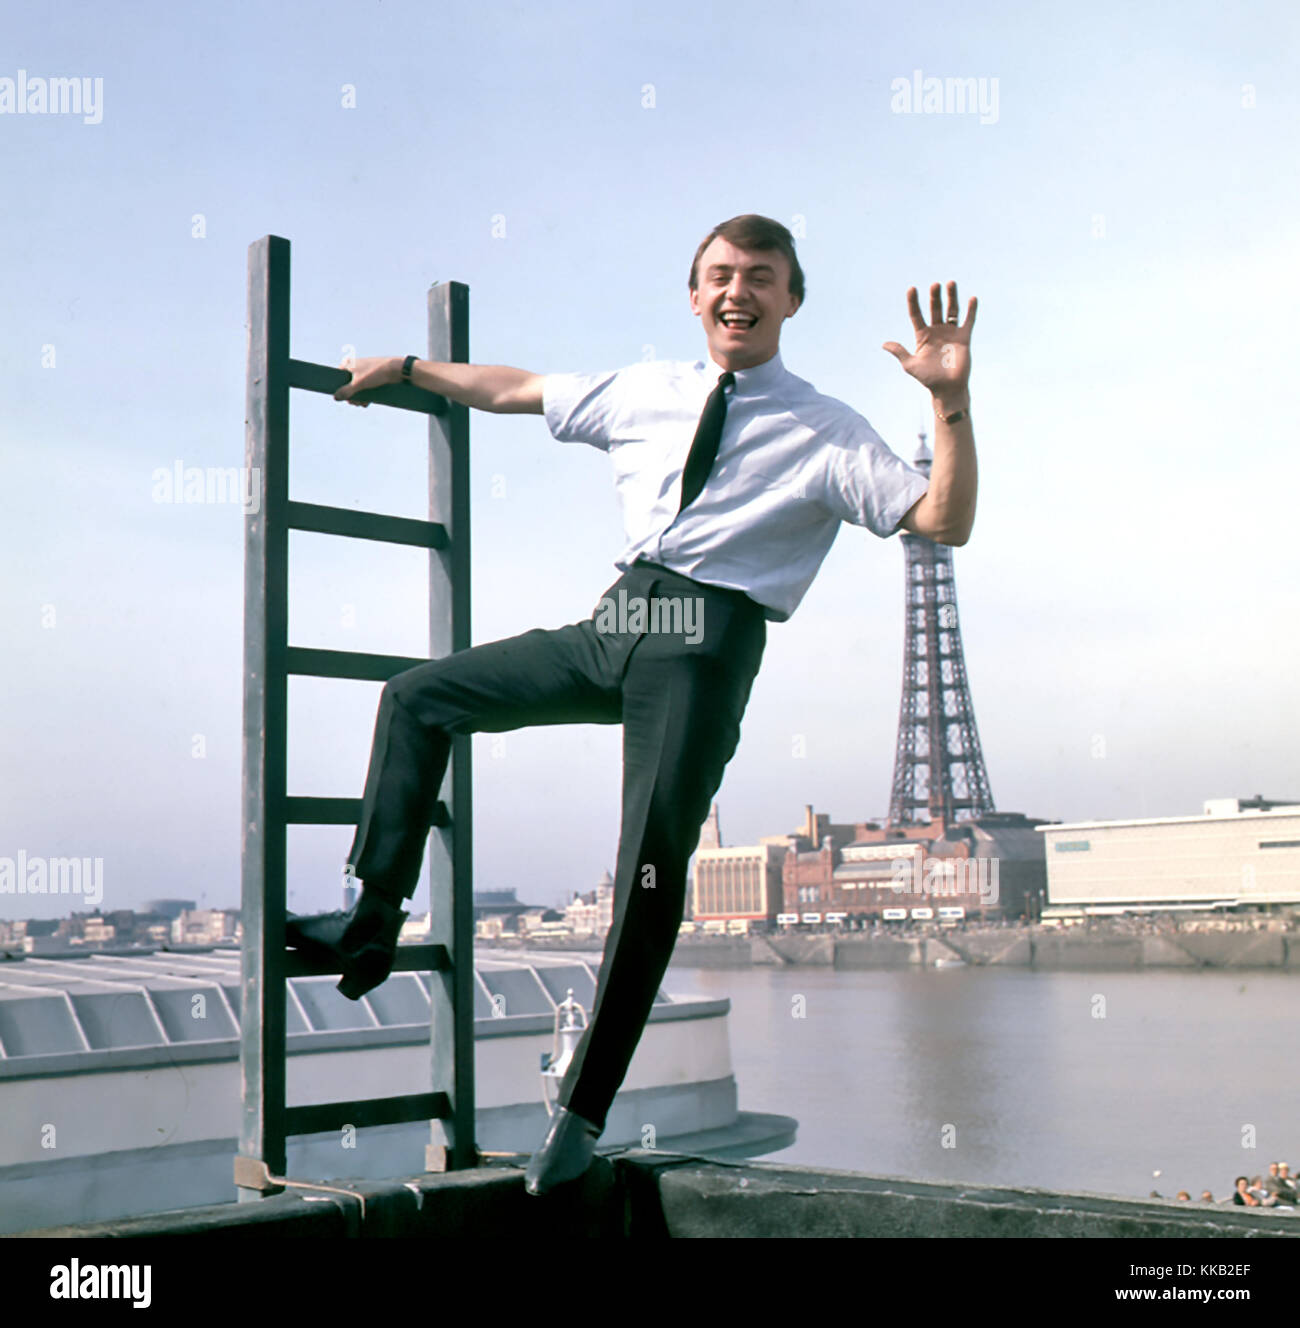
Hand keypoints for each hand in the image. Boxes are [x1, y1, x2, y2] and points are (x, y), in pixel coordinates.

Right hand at [334, 355, 400, 406]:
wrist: (396, 369)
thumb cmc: (376, 373)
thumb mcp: (359, 383)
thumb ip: (346, 391)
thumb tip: (335, 398)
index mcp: (348, 363)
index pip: (338, 377)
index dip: (339, 388)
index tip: (344, 397)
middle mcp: (355, 366)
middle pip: (347, 384)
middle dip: (351, 396)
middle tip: (355, 404)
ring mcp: (364, 371)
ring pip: (357, 387)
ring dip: (358, 397)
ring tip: (362, 404)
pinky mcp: (372, 377)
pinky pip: (365, 387)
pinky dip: (365, 394)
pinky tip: (367, 403)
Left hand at [883, 282, 975, 407]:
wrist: (947, 388)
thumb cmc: (928, 378)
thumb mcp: (911, 365)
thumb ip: (900, 352)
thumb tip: (884, 344)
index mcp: (922, 335)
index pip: (916, 314)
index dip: (913, 302)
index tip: (911, 288)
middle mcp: (936, 331)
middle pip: (935, 308)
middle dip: (934, 296)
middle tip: (934, 285)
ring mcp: (951, 333)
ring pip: (951, 310)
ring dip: (952, 297)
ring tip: (951, 283)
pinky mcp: (964, 337)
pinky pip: (968, 320)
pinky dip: (971, 310)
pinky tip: (972, 298)